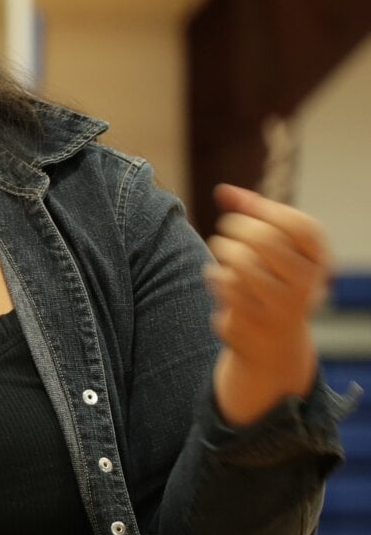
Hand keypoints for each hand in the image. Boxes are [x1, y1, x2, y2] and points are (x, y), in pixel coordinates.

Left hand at [204, 183, 330, 426]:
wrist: (274, 344)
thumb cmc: (272, 281)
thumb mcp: (276, 249)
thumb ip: (252, 215)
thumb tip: (223, 190)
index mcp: (319, 262)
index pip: (300, 226)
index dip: (266, 209)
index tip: (245, 207)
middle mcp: (308, 285)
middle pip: (266, 240)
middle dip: (237, 227)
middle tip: (227, 228)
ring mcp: (283, 307)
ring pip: (243, 262)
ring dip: (223, 250)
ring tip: (222, 249)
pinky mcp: (255, 322)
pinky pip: (225, 286)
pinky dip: (215, 276)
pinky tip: (217, 277)